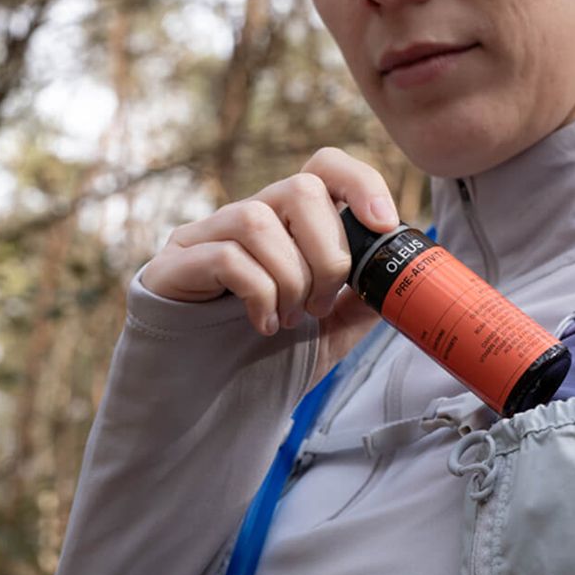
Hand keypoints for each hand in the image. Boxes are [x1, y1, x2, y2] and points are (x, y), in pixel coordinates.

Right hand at [141, 148, 398, 372]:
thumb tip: (400, 277)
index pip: (324, 167)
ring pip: (260, 219)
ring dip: (291, 277)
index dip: (360, 183)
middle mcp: (248, 216)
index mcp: (288, 222)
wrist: (202, 407)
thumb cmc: (263, 360)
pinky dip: (259, 293)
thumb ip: (360, 301)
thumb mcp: (329, 331)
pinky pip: (226, 256)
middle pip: (300, 188)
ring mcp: (206, 236)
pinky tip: (262, 324)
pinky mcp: (174, 266)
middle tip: (322, 302)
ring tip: (290, 319)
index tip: (383, 226)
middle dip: (328, 252)